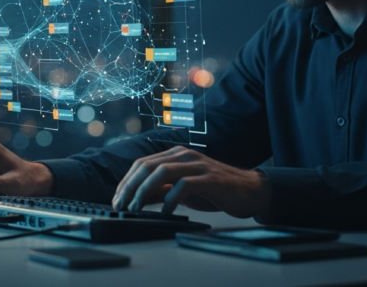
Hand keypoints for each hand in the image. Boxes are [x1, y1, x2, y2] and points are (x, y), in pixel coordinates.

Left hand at [111, 146, 271, 217]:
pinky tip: (165, 212)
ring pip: (162, 172)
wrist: (249, 191)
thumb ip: (161, 191)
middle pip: (147, 166)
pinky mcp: (210, 178)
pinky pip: (184, 186)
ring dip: (145, 191)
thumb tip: (137, 199)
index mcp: (175, 155)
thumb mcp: (182, 190)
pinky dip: (171, 199)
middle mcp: (184, 155)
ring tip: (136, 208)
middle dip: (129, 187)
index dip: (126, 181)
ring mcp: (197, 165)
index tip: (116, 199)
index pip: (142, 164)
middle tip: (120, 206)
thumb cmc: (215, 191)